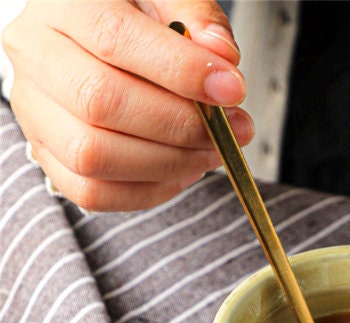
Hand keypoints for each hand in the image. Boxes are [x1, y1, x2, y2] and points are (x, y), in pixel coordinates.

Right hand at [3, 0, 253, 209]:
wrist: (99, 43)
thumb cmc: (138, 20)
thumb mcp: (169, 1)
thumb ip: (198, 19)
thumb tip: (223, 58)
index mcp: (62, 4)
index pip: (114, 38)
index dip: (180, 71)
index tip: (233, 90)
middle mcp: (36, 56)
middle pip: (101, 103)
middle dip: (181, 126)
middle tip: (233, 129)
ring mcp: (35, 113)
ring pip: (94, 156)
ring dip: (169, 163)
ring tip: (212, 150)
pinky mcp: (49, 158)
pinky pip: (94, 193)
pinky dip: (150, 190)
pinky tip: (183, 169)